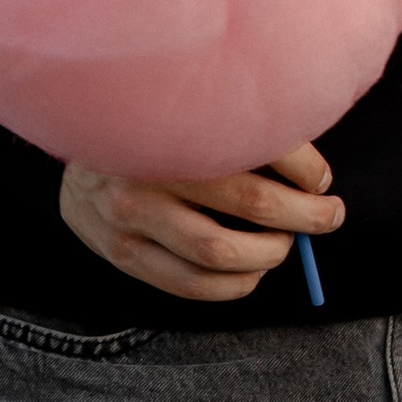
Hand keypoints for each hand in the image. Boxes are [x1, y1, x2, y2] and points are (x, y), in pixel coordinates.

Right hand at [58, 144, 341, 303]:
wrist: (74, 146)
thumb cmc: (156, 130)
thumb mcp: (194, 115)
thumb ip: (246, 134)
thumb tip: (314, 179)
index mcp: (176, 124)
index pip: (261, 147)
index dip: (306, 169)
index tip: (322, 179)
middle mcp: (151, 167)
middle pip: (250, 201)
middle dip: (304, 215)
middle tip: (328, 215)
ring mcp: (131, 214)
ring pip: (220, 252)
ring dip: (269, 255)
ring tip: (284, 245)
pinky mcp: (121, 251)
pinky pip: (189, 285)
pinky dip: (234, 286)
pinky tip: (252, 273)